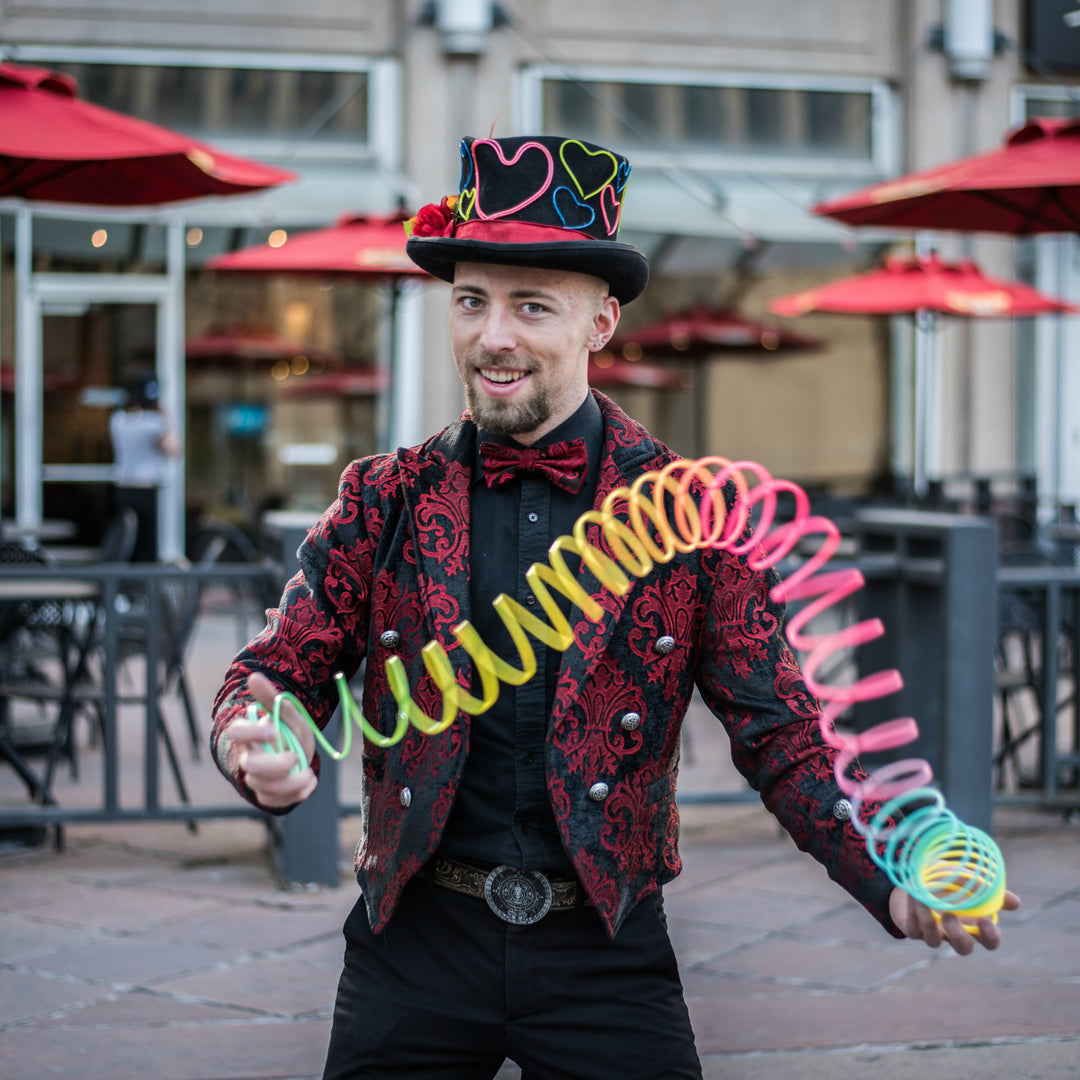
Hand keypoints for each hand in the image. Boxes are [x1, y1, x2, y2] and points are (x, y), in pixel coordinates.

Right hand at [227, 672, 317, 807]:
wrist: (297, 750)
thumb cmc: (288, 730)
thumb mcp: (287, 712)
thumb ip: (271, 697)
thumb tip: (253, 677)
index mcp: (251, 735)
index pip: (236, 732)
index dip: (251, 733)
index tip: (273, 730)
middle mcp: (250, 758)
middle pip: (252, 767)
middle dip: (276, 765)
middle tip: (294, 757)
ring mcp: (257, 778)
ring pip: (264, 788)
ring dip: (291, 783)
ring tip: (308, 773)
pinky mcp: (267, 794)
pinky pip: (274, 802)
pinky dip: (294, 796)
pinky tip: (309, 784)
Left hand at [889, 885, 1020, 954]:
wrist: (913, 876)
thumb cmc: (945, 881)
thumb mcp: (966, 880)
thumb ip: (987, 890)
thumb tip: (1016, 902)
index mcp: (972, 924)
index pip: (989, 941)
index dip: (990, 936)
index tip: (985, 920)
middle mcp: (954, 933)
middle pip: (963, 949)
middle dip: (959, 936)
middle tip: (950, 916)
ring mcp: (933, 934)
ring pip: (933, 941)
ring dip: (928, 921)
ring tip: (923, 900)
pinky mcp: (912, 930)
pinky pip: (913, 930)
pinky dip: (912, 913)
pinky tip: (912, 896)